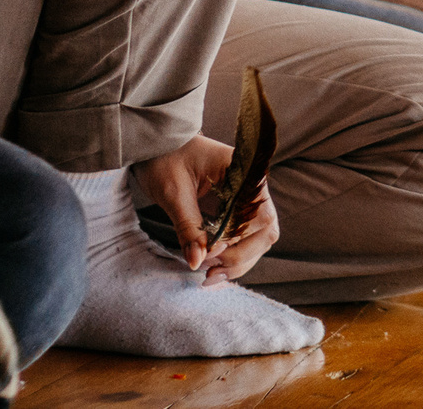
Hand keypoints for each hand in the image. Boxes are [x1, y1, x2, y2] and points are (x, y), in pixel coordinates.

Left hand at [132, 135, 280, 283]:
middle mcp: (252, 186)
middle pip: (265, 230)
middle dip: (240, 257)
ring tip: (209, 276)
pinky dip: (231, 257)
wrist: (157, 146)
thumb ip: (188, 226)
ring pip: (258, 239)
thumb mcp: (173, 192)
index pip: (257, 214)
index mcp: (244, 171)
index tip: (211, 252)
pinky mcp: (236, 210)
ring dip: (237, 262)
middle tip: (208, 272)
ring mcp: (246, 199)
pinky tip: (212, 268)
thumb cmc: (164, 158)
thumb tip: (197, 261)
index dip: (238, 240)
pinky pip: (244, 239)